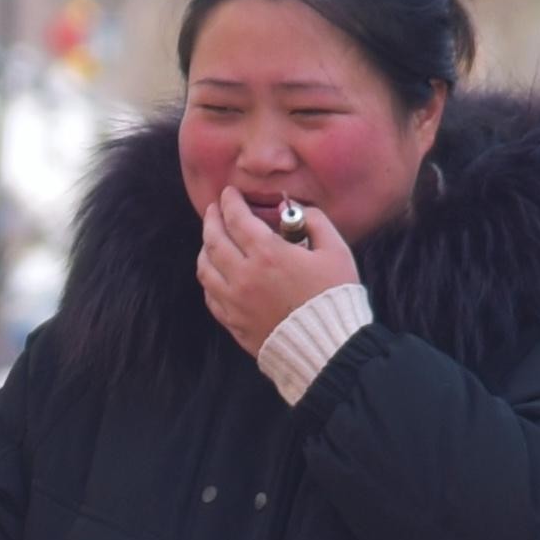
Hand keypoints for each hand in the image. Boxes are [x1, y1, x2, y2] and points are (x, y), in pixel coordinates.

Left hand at [195, 185, 367, 368]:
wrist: (327, 346)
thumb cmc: (334, 295)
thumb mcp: (335, 250)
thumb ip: (314, 221)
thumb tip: (294, 210)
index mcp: (267, 254)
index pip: (237, 219)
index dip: (230, 202)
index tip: (229, 193)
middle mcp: (244, 275)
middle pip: (214, 240)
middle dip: (211, 219)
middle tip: (214, 209)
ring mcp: (234, 302)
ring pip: (205, 268)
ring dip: (205, 248)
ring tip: (211, 239)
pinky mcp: (233, 323)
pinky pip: (210, 295)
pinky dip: (209, 278)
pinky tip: (215, 272)